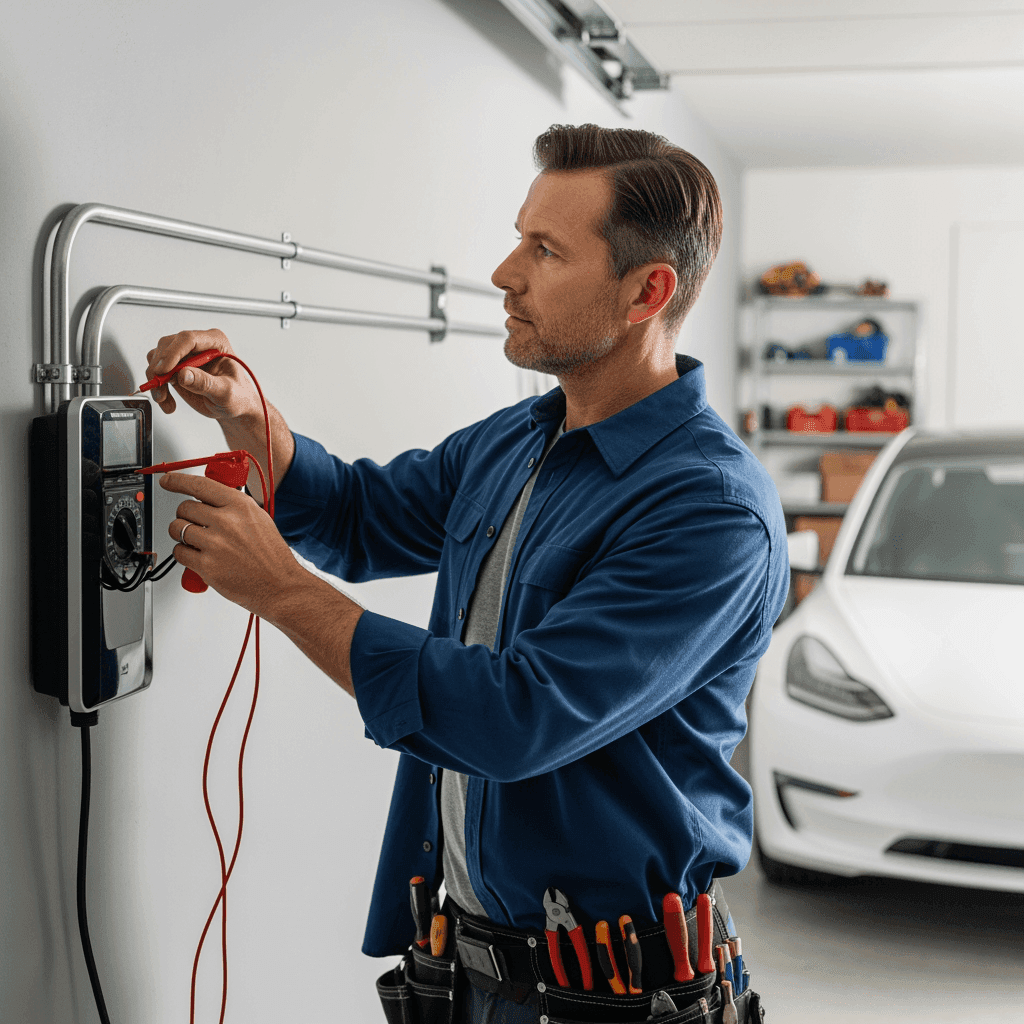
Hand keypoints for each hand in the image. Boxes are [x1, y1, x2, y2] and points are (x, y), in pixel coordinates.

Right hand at [145, 328, 258, 421]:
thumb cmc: (237, 396)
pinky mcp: (175, 368)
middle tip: (160, 389)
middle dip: (160, 369)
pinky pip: (156, 372)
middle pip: (167, 346)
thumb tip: (183, 374)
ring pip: (157, 358)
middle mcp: (198, 345)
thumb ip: (206, 383)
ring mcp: (184, 355)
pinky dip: (156, 387)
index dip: (173, 353)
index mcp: (215, 342)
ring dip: (156, 380)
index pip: (188, 339)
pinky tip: (166, 401)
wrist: (233, 406)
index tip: (164, 371)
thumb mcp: (226, 393)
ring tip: (164, 399)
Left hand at [160, 470, 303, 616]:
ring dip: (182, 535)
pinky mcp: (206, 566)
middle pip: (185, 508)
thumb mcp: (259, 519)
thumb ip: (233, 507)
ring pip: (178, 529)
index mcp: (240, 506)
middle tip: (196, 525)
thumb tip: (208, 499)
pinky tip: (200, 557)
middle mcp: (226, 522)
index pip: (200, 485)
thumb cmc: (271, 556)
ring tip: (198, 542)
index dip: (178, 481)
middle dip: (186, 516)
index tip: (168, 480)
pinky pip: (179, 552)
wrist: (280, 585)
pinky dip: (185, 554)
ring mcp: (215, 544)